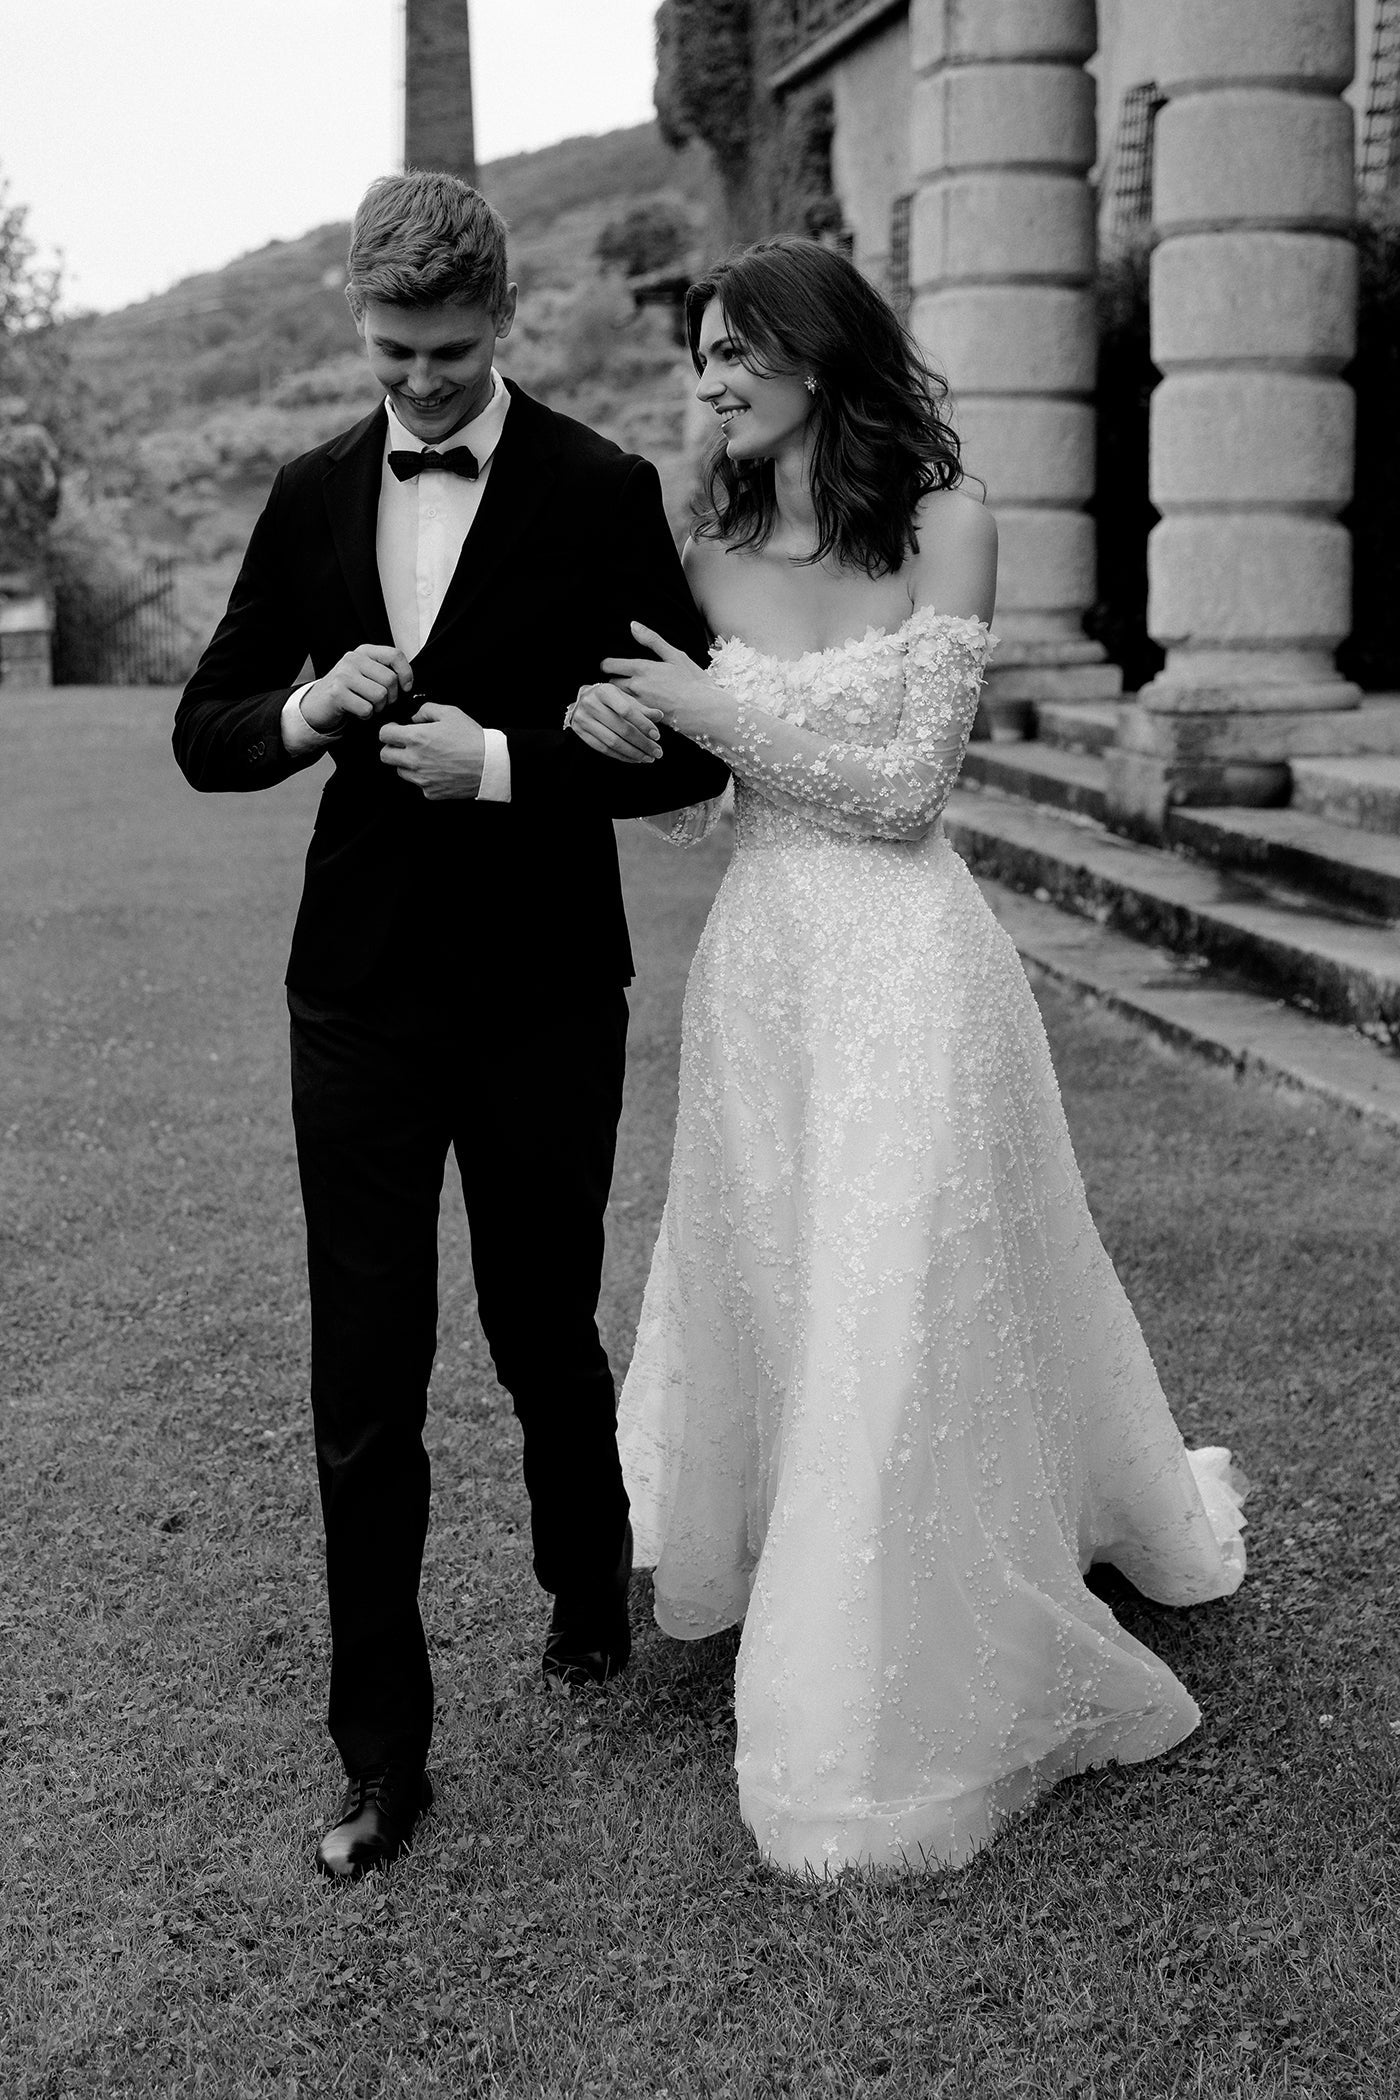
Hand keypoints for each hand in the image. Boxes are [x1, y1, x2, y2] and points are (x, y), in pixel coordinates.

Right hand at [300, 644, 412, 733]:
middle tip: (380, 702)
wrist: (318, 704)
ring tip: (367, 705)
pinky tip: (357, 711)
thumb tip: (408, 684)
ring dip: (378, 707)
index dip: (406, 674)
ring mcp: (343, 675)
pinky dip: (366, 715)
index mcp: (364, 652)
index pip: (395, 655)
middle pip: (390, 680)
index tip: (405, 687)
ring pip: (380, 695)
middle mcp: (353, 659)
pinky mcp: (337, 693)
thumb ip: (384, 671)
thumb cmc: (347, 690)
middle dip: (391, 697)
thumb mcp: (366, 673)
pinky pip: (366, 708)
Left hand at [379, 702, 485, 798]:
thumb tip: (415, 717)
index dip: (389, 730)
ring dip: (406, 763)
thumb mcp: (450, 712)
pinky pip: (418, 785)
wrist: (490, 765)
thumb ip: (426, 710)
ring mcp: (421, 779)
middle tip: (404, 744)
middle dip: (392, 747)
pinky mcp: (431, 792)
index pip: (383, 734)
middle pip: (385, 755)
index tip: (396, 730)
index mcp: (416, 738)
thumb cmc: (473, 739)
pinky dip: (423, 778)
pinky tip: (437, 770)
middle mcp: (415, 760)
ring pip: (400, 771)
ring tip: (424, 757)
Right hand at [568, 682, 661, 763]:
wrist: (582, 701)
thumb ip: (641, 708)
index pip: (627, 711)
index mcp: (605, 692)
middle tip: (657, 751)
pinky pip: (604, 749)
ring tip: (649, 757)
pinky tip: (635, 758)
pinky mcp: (581, 733)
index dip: (643, 724)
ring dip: (634, 753)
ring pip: (613, 742)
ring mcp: (584, 720)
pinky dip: (622, 756)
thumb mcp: (625, 698)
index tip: (657, 736)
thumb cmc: (609, 699)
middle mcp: (591, 704)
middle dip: (642, 743)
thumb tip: (659, 716)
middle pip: (621, 729)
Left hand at [599, 622, 721, 740]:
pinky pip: (628, 713)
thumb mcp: (675, 655)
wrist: (706, 711)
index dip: (607, 665)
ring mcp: (639, 705)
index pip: (609, 665)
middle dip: (614, 681)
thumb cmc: (693, 682)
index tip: (611, 666)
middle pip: (611, 683)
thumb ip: (652, 640)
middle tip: (622, 681)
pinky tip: (639, 710)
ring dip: (620, 696)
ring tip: (631, 696)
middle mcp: (636, 687)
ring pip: (618, 699)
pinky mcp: (643, 719)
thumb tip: (633, 625)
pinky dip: (630, 710)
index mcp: (642, 668)